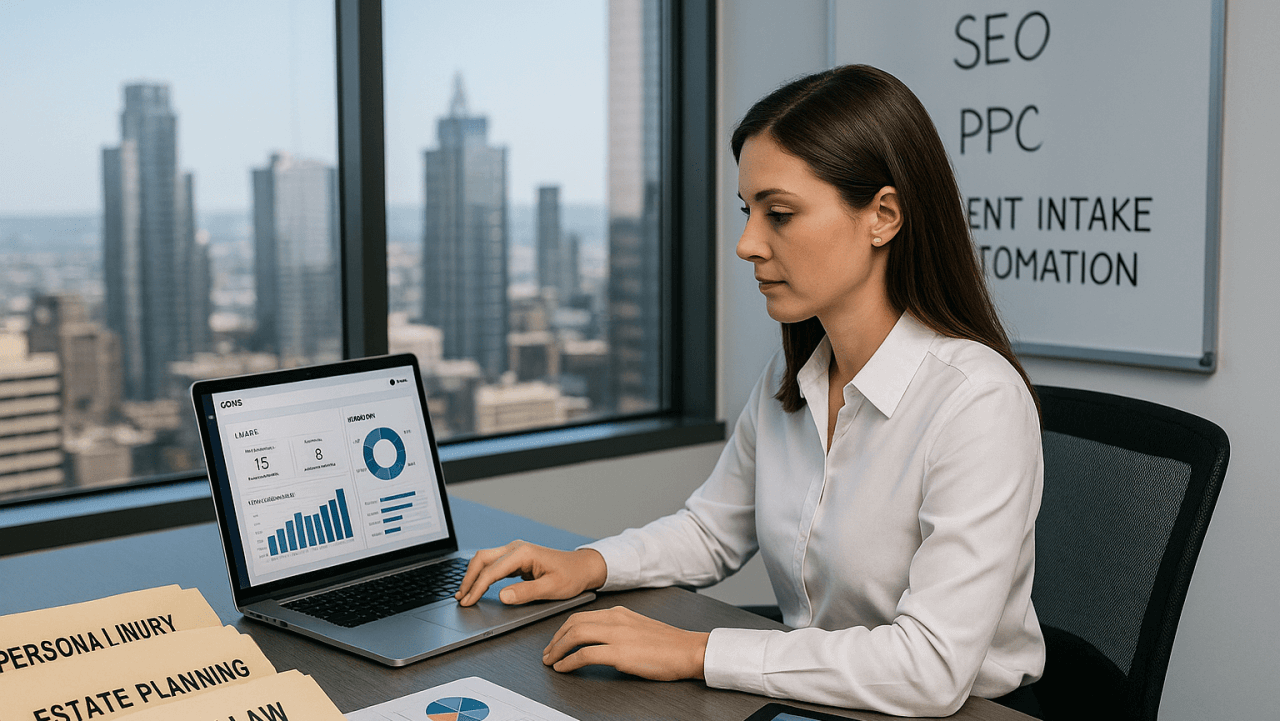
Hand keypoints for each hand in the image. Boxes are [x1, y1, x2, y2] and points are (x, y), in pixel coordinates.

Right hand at [454, 540, 606, 605]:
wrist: (583, 567)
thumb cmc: (571, 576)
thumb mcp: (551, 588)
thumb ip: (526, 592)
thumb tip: (502, 596)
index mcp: (523, 553)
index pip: (492, 570)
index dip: (477, 587)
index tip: (468, 601)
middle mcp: (516, 548)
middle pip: (482, 559)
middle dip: (468, 578)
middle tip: (460, 598)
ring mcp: (515, 552)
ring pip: (485, 560)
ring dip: (473, 576)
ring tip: (463, 594)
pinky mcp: (516, 559)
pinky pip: (493, 565)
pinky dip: (482, 576)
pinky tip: (476, 587)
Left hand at [542, 606, 709, 680]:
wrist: (689, 650)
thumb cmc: (669, 644)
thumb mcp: (639, 628)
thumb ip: (618, 630)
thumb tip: (599, 644)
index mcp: (619, 613)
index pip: (581, 616)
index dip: (563, 629)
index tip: (556, 640)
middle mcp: (615, 619)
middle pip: (573, 623)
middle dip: (555, 638)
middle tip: (548, 652)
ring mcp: (617, 635)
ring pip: (575, 635)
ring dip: (557, 649)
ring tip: (551, 661)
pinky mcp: (620, 653)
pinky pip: (585, 654)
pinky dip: (569, 661)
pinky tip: (564, 668)